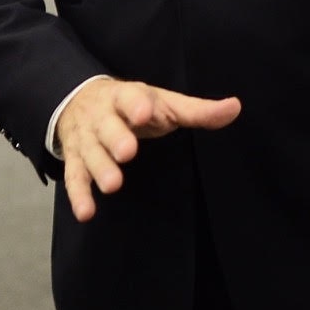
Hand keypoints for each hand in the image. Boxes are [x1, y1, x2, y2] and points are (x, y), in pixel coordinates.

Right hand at [57, 77, 241, 221]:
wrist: (80, 99)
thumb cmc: (134, 106)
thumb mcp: (164, 103)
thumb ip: (198, 110)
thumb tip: (235, 108)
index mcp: (126, 97)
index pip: (130, 97)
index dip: (136, 105)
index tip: (143, 113)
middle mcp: (103, 117)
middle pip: (107, 127)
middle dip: (116, 138)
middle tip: (128, 152)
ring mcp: (87, 139)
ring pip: (90, 153)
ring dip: (100, 168)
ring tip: (113, 185)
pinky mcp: (76, 159)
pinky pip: (74, 177)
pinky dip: (79, 195)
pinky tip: (86, 213)